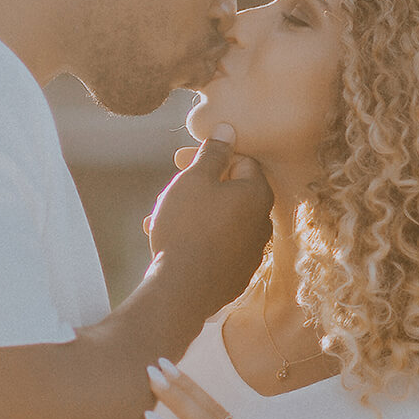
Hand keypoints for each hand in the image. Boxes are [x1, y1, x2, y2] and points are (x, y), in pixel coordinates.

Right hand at [145, 130, 272, 317]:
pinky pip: (216, 248)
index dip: (209, 157)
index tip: (180, 162)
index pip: (241, 162)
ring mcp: (251, 253)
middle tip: (167, 191)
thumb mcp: (195, 179)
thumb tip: (229, 129)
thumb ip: (213, 153)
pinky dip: (196, 240)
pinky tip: (169, 243)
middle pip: (230, 193)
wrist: (182, 289)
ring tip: (157, 219)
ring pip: (219, 222)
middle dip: (198, 188)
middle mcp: (262, 223)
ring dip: (191, 215)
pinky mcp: (236, 276)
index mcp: (257, 194)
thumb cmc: (188, 226)